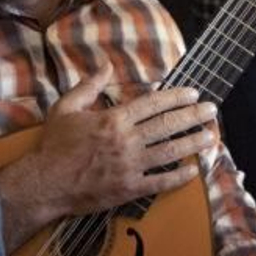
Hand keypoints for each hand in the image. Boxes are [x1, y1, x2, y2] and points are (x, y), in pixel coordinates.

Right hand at [0, 66, 217, 237]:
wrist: (43, 184)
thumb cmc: (54, 145)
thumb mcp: (65, 108)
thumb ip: (89, 86)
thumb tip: (106, 65)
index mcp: (114, 119)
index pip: (154, 104)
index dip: (177, 96)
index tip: (193, 93)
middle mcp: (126, 141)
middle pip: (168, 125)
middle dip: (193, 116)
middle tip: (212, 110)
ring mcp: (130, 166)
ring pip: (170, 152)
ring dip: (193, 143)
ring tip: (211, 136)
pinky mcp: (129, 189)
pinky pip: (160, 182)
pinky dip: (179, 176)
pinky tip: (194, 170)